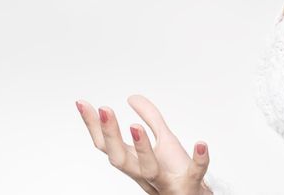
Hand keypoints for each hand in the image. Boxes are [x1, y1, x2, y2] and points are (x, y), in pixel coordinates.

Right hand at [76, 94, 211, 194]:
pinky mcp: (189, 186)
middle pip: (120, 159)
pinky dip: (199, 160)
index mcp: (135, 162)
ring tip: (136, 126)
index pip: (106, 145)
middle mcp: (144, 173)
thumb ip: (151, 118)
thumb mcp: (163, 140)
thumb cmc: (175, 171)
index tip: (82, 102)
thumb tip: (132, 96)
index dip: (93, 126)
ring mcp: (166, 181)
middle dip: (111, 135)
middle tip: (105, 108)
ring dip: (142, 148)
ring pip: (149, 169)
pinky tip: (202, 144)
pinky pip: (194, 174)